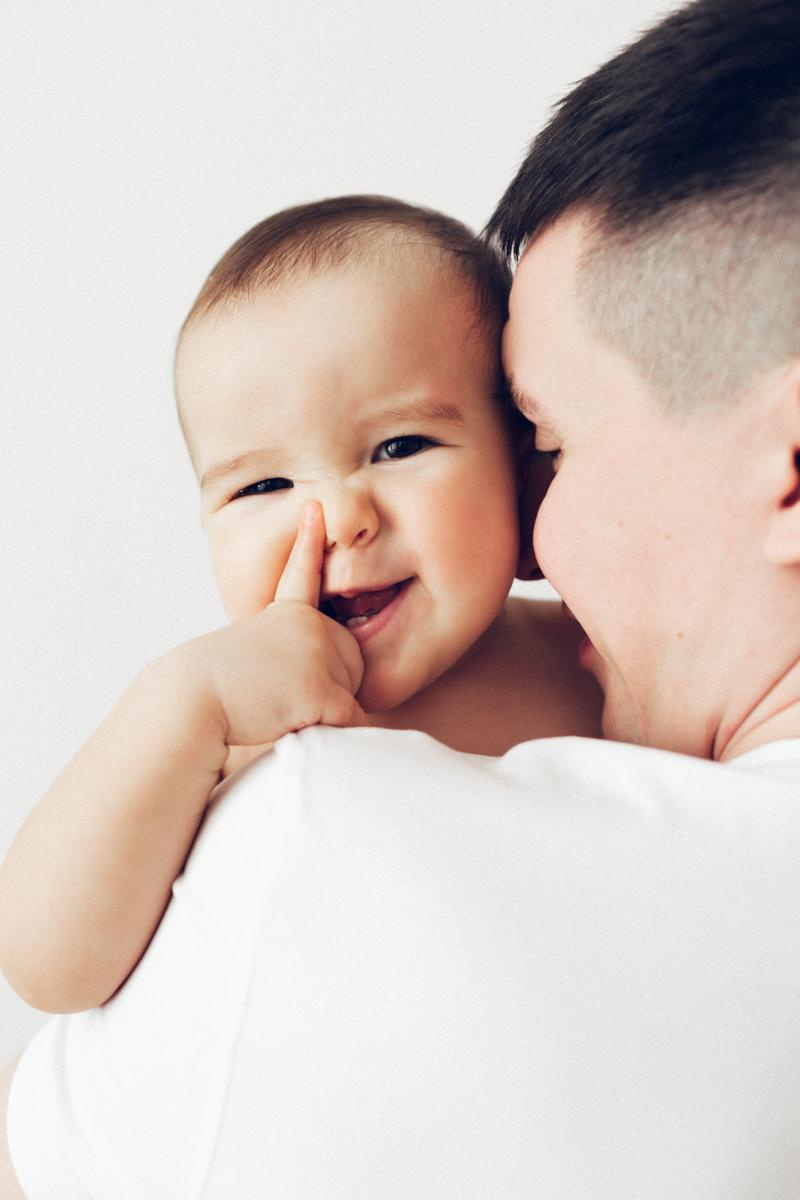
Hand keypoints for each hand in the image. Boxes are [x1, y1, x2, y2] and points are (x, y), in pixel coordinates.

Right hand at [186, 502, 365, 751]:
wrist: (189, 701)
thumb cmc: (209, 695)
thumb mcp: (246, 662)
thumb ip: (283, 661)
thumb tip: (306, 683)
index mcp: (285, 616)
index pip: (302, 575)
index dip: (311, 542)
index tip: (316, 506)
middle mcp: (309, 625)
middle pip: (351, 666)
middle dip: (329, 690)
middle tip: (278, 694)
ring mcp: (318, 651)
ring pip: (348, 696)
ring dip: (321, 714)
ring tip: (276, 707)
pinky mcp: (323, 686)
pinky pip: (346, 720)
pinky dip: (326, 731)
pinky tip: (288, 724)